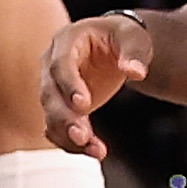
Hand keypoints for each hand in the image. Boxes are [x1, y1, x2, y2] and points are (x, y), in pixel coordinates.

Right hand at [40, 11, 152, 154]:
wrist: (113, 45)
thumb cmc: (121, 36)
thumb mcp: (133, 36)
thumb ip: (134, 53)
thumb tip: (136, 73)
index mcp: (66, 41)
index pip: (60, 64)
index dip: (69, 85)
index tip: (83, 105)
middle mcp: (52, 64)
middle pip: (50, 94)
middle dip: (64, 118)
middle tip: (81, 136)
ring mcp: (54, 88)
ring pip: (52, 116)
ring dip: (68, 136)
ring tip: (95, 150)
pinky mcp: (61, 107)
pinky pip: (59, 128)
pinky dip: (72, 143)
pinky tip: (93, 151)